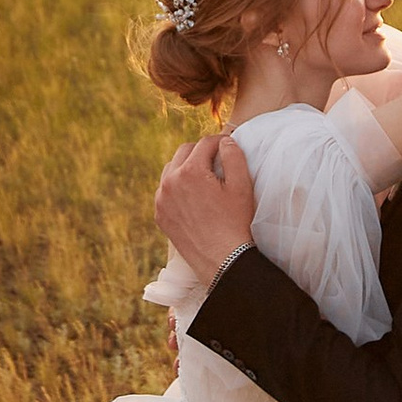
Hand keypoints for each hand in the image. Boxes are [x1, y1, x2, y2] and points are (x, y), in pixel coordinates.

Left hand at [155, 132, 258, 284]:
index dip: (220, 142)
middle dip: (201, 152)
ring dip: (186, 167)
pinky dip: (177, 187)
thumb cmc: (235, 222)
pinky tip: (192, 195)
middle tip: (217, 159)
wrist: (222, 259)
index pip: (205, 144)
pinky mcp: (159, 214)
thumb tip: (225, 142)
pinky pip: (165, 191)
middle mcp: (170, 182)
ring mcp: (161, 199)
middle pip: (184, 152)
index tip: (228, 146)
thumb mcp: (242, 185)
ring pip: (171, 169)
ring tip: (203, 176)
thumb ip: (234, 156)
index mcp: (191, 171)